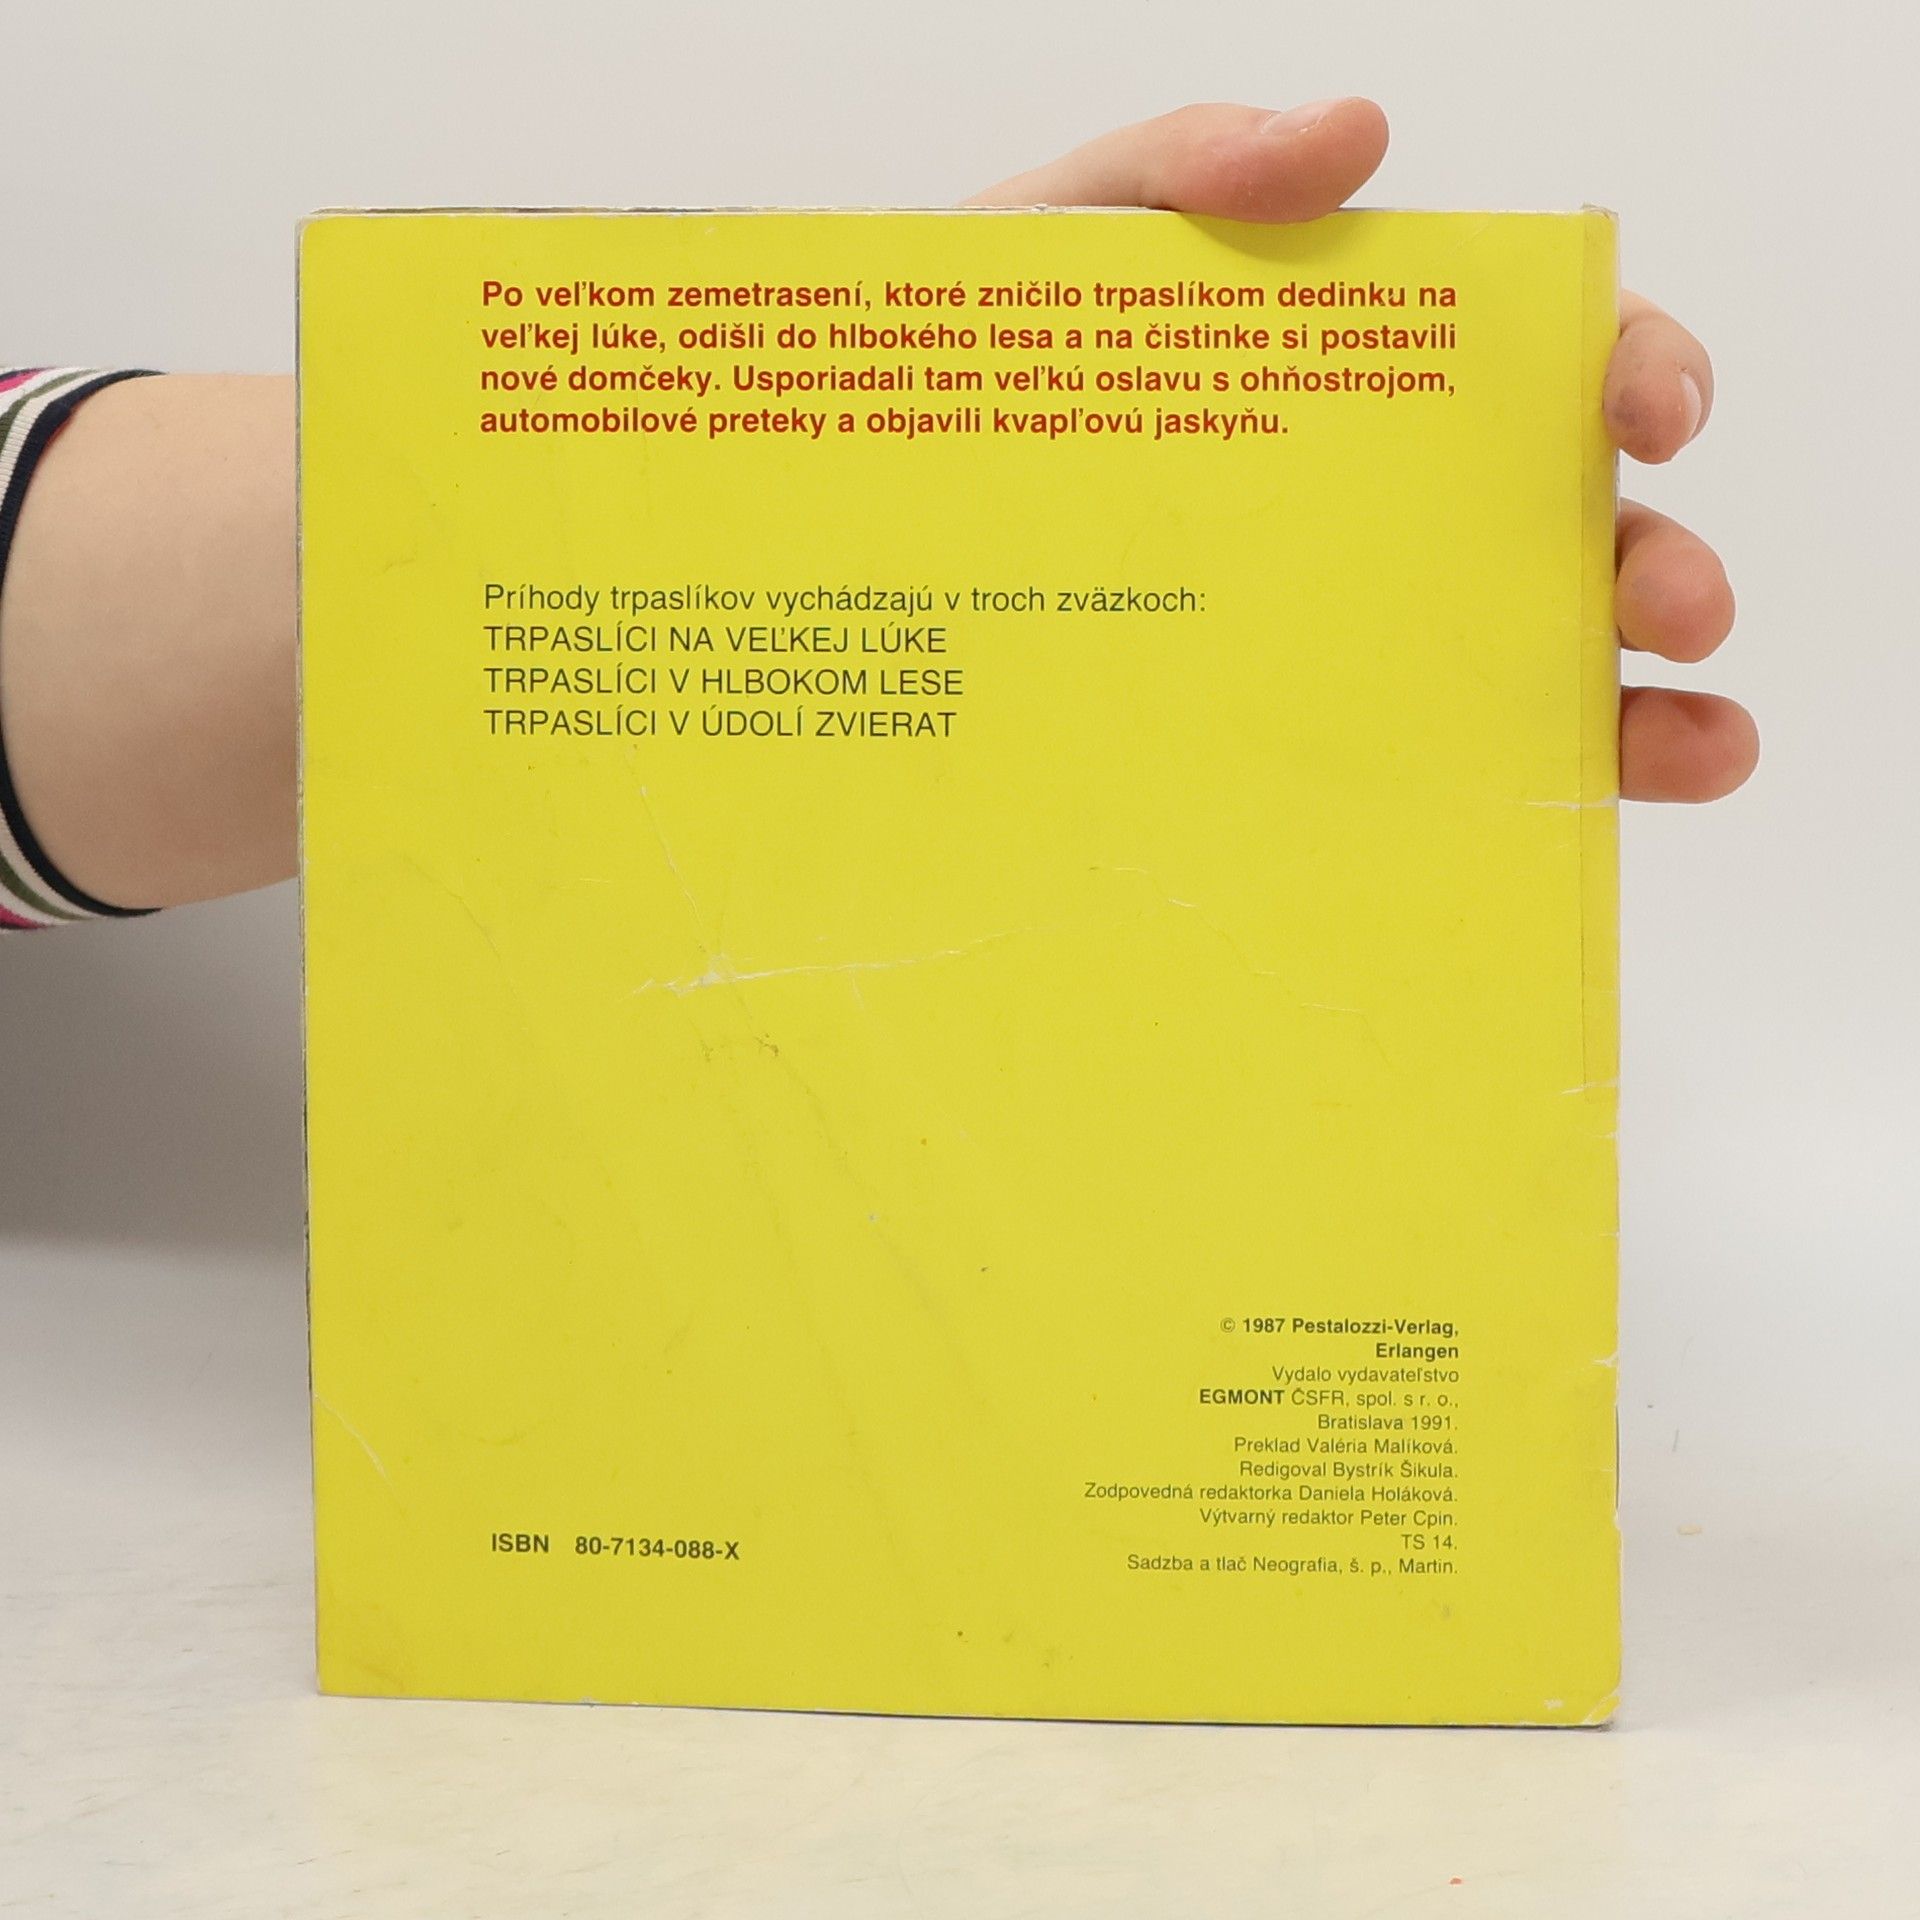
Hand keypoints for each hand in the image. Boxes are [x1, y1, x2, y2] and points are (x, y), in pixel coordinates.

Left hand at [964, 99, 1757, 802]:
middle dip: (1651, 561)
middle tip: (1670, 602)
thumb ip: (1189, 168)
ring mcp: (1338, 645)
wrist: (848, 517)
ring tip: (1694, 743)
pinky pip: (1419, 782)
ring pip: (1525, 674)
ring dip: (1640, 710)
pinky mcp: (1280, 752)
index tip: (1647, 409)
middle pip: (1560, 534)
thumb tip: (1354, 137)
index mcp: (1357, 386)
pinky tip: (1574, 827)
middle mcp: (1375, 522)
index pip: (1533, 366)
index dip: (1627, 368)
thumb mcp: (1063, 242)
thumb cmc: (970, 374)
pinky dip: (1521, 803)